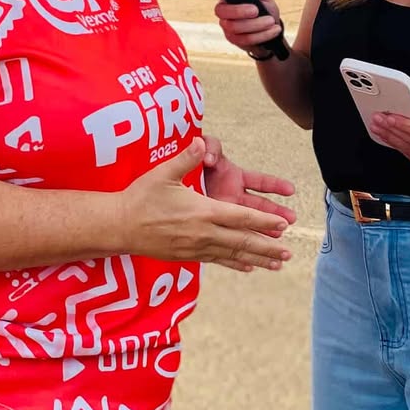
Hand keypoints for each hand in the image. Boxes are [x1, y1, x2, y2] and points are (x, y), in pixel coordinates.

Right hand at [118, 139, 293, 272]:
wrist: (120, 226)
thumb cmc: (141, 197)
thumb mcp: (163, 173)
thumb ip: (186, 158)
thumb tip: (201, 142)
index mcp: (203, 211)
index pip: (241, 217)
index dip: (264, 222)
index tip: (283, 225)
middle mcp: (203, 233)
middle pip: (243, 241)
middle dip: (268, 247)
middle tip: (290, 253)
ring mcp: (196, 247)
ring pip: (233, 254)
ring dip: (258, 259)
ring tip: (277, 264)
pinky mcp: (188, 256)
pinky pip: (217, 260)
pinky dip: (235, 264)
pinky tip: (248, 268)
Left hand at [201, 136, 298, 269]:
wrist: (178, 180)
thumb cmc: (193, 162)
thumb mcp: (203, 150)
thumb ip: (210, 147)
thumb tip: (209, 155)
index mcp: (235, 177)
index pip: (259, 181)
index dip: (275, 185)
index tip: (290, 190)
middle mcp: (235, 196)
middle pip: (260, 206)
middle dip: (275, 213)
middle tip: (291, 220)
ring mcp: (226, 211)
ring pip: (249, 224)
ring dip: (263, 233)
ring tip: (278, 243)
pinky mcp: (216, 223)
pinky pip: (231, 235)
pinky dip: (240, 246)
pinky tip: (251, 260)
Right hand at [213, 0, 285, 58]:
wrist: (271, 31)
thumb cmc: (265, 11)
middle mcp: (224, 11)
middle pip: (222, 12)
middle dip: (239, 11)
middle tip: (256, 10)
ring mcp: (227, 26)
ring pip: (235, 27)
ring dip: (256, 25)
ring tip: (270, 21)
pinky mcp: (234, 39)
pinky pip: (245, 39)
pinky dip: (262, 35)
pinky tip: (273, 30)